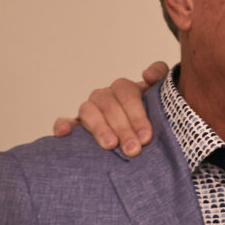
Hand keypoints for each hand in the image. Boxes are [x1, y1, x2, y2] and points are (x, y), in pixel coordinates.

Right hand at [51, 61, 169, 155]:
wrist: (140, 135)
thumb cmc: (151, 115)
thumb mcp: (161, 96)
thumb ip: (160, 76)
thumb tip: (146, 75)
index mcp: (124, 89)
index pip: (128, 94)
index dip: (137, 115)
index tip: (146, 137)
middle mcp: (105, 96)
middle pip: (110, 106)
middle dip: (123, 128)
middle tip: (133, 149)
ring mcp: (89, 110)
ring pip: (88, 112)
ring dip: (99, 128)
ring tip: (110, 146)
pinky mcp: (76, 124)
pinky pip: (65, 120)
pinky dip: (63, 125)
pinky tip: (64, 133)